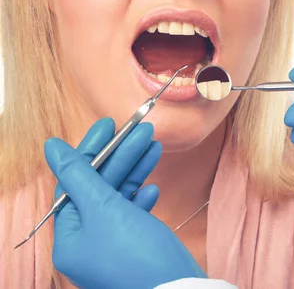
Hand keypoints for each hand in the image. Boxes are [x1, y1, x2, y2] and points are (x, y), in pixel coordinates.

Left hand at [49, 118, 204, 288]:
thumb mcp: (105, 209)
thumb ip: (79, 175)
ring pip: (119, 196)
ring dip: (135, 169)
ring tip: (153, 145)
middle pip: (99, 186)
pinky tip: (153, 188)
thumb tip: (52, 146)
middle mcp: (87, 241)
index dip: (92, 150)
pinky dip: (142, 198)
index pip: (74, 182)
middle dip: (121, 156)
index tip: (110, 125)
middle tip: (140, 130)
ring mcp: (111, 244)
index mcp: (69, 237)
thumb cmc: (137, 256)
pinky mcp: (134, 246)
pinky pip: (133, 214)